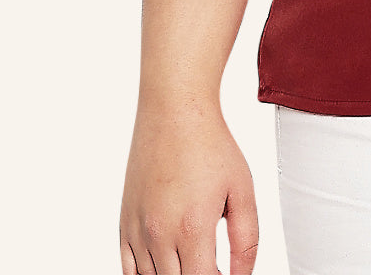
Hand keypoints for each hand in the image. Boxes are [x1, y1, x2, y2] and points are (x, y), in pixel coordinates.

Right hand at [120, 95, 258, 274]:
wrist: (174, 112)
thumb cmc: (210, 145)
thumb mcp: (242, 190)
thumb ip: (246, 239)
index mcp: (192, 227)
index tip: (226, 274)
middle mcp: (159, 233)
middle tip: (211, 264)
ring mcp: (137, 231)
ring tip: (193, 259)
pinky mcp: (124, 224)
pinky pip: (128, 270)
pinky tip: (165, 265)